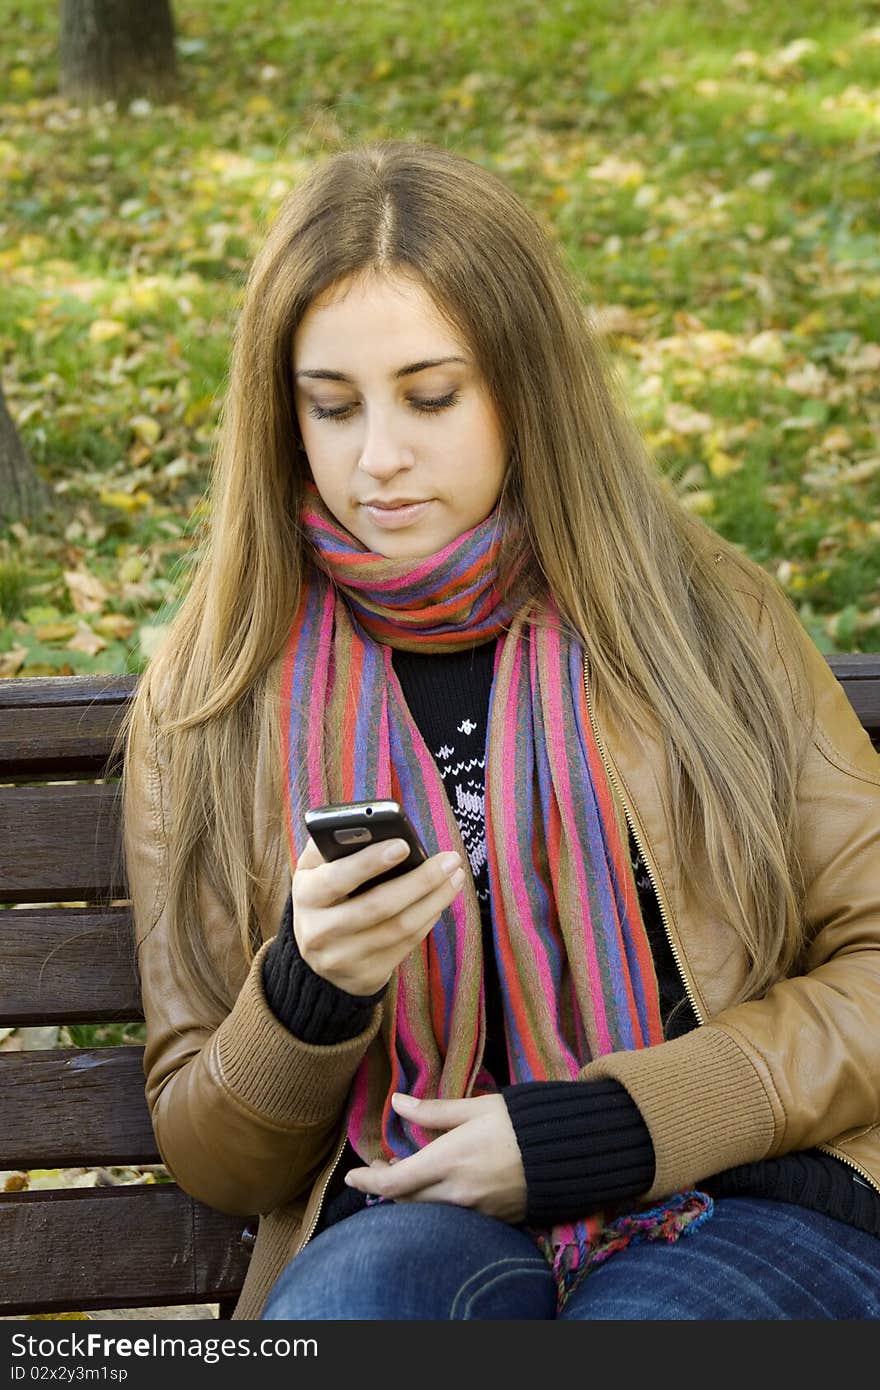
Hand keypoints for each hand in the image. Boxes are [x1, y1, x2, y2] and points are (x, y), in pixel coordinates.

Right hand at [291, 835, 464, 994]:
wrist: (317, 959)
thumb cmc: (325, 898)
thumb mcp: (314, 871)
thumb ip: (331, 844)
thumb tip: (363, 822)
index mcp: (306, 896)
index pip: (337, 878)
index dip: (371, 862)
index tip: (404, 845)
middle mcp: (320, 931)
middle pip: (378, 906)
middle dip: (420, 880)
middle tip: (450, 860)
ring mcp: (343, 958)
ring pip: (400, 928)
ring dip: (435, 900)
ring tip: (455, 876)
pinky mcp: (366, 975)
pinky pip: (406, 945)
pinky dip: (429, 919)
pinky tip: (441, 899)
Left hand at [343, 1092, 526, 1223]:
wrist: (569, 1153)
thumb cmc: (521, 1122)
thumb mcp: (476, 1107)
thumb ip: (434, 1110)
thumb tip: (397, 1103)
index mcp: (448, 1160)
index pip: (394, 1181)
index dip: (368, 1181)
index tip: (351, 1176)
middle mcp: (456, 1192)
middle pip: (406, 1200)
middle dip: (387, 1186)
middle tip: (380, 1168)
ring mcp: (475, 1210)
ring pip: (427, 1211)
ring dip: (410, 1196)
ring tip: (406, 1174)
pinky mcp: (492, 1219)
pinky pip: (452, 1216)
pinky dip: (436, 1203)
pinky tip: (438, 1186)